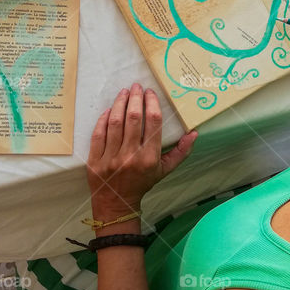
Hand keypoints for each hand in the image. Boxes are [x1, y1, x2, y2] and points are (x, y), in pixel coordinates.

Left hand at [86, 84, 197, 221]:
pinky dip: (104, 118)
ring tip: (124, 92)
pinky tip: (110, 109)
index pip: (153, 122)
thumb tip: (194, 133)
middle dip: (135, 98)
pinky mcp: (95, 160)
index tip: (150, 93)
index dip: (151, 103)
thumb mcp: (165, 170)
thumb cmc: (142, 183)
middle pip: (133, 118)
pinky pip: (98, 133)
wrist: (116, 202)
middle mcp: (131, 156)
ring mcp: (111, 158)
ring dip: (120, 103)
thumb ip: (180, 152)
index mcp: (150, 158)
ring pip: (115, 122)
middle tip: (136, 87)